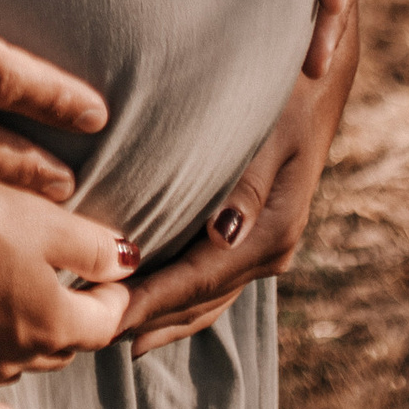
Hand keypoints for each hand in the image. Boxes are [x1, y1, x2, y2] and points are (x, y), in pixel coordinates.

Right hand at [0, 168, 140, 408]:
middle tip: (72, 290)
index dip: (112, 294)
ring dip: (33, 347)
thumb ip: (95, 248)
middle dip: (73, 319)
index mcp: (52, 322)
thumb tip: (129, 264)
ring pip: (18, 369)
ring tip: (34, 319)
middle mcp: (15, 358)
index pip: (103, 321)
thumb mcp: (45, 218)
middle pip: (61, 346)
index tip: (112, 274)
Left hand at [119, 5, 361, 355]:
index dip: (147, 303)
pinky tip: (146, 308)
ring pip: (203, 301)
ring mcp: (264, 247)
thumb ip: (247, 184)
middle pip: (196, 302)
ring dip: (157, 317)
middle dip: (143, 321)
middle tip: (84, 337)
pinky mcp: (254, 234)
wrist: (324, 71)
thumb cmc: (290, 89)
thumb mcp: (273, 129)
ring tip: (104, 329)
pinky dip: (176, 299)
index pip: (197, 282)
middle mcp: (270, 250)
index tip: (101, 318)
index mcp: (272, 232)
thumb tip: (223, 235)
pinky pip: (209, 281)